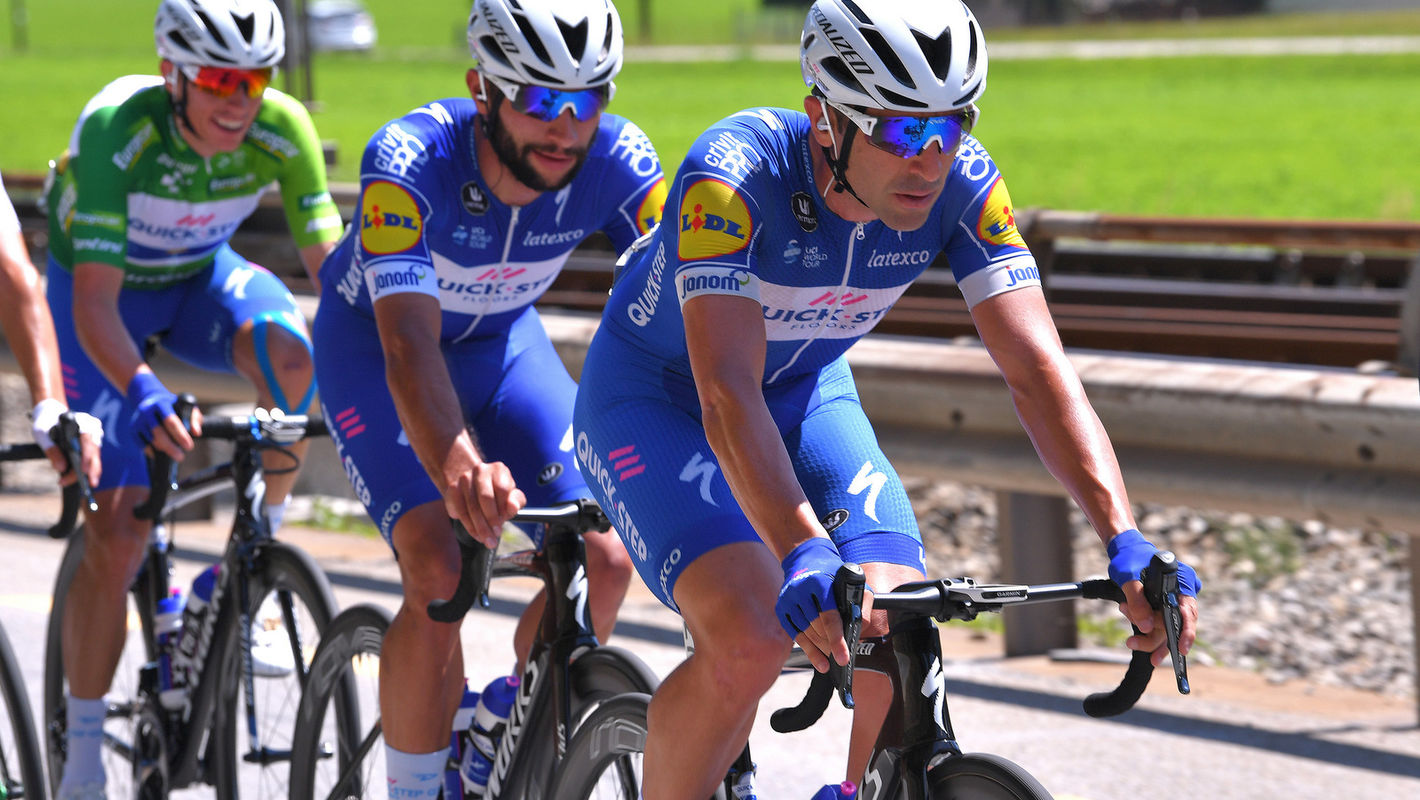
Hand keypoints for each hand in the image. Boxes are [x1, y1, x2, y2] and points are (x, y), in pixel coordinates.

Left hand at [31, 399, 103, 487]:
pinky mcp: (92, 445)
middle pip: (94, 452)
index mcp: (83, 421)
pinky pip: (92, 459)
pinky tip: (78, 479)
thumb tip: (61, 468)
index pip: (88, 440)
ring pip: (95, 458)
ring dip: (87, 473)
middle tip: (88, 485)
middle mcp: (93, 429)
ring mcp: (95, 437)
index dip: (87, 456)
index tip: (83, 471)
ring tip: (79, 484)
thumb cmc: (46, 422)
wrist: (51, 415)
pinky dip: (85, 470)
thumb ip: (52, 450)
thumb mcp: (42, 434)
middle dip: (91, 470)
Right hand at [126, 372, 192, 458]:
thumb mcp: (185, 406)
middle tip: (181, 457)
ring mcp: (138, 420)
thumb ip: (194, 417)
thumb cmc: (172, 405)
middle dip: (170, 447)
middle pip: (158, 432)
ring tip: (175, 454)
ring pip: (150, 440)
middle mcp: (147, 411)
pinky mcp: (133, 429)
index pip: (170, 421)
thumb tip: (196, 432)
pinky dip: (151, 451)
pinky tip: (161, 454)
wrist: (148, 397)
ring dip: (163, 449)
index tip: (189, 447)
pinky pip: (141, 444)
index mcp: (161, 403)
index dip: (180, 435)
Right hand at [440, 446, 524, 548]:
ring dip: (479, 527)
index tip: (503, 524)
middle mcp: (480, 469)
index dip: (503, 509)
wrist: (474, 487)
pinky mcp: (452, 489)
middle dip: (490, 521)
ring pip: (471, 507)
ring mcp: (464, 478)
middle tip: (493, 538)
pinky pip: (459, 511)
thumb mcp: (511, 497)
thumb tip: (513, 508)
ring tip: (486, 540)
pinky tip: (475, 534)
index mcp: (498, 469)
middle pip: (485, 498)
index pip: (502, 489)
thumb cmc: (498, 495)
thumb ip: (516, 501)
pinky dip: (468, 525)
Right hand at [775, 537, 851, 672]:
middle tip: (840, 658)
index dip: (837, 640)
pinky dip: (806, 648)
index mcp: (820, 583)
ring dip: (819, 649)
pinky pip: (794, 633)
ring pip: (805, 633)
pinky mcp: (781, 607)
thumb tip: (858, 630)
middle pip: (816, 628)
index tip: (843, 659)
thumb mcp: (853, 582)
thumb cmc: (833, 573)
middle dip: (830, 646)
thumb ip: (862, 604)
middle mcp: (800, 590)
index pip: (829, 617)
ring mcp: (788, 599)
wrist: (806, 558)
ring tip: (829, 659)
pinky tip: (817, 657)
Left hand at [1107, 529, 1200, 665]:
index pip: (1189, 611)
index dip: (1187, 632)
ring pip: (1166, 629)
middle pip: (1177, 625)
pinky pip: (1158, 626)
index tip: (1181, 649)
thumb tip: (1145, 626)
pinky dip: (1145, 631)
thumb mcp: (1128, 576)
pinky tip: (1133, 634)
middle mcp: (1182, 594)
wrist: (1126, 552)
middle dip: (1157, 639)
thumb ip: (1136, 600)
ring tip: (1130, 639)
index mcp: (1182, 582)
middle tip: (1139, 648)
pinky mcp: (1162, 608)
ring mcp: (1173, 602)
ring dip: (1147, 636)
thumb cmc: (1129, 559)